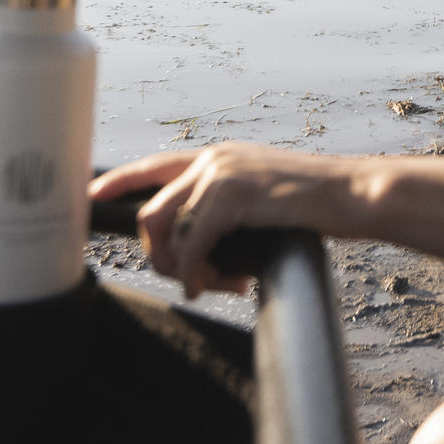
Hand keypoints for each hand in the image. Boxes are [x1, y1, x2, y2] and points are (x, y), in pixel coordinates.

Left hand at [89, 145, 356, 298]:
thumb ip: (227, 211)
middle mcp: (213, 159)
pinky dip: (196, 273)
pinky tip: (214, 287)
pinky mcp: (233, 195)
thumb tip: (201, 251)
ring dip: (176, 267)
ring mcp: (221, 173)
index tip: (89, 199)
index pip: (152, 167)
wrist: (354, 194)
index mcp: (218, 157)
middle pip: (149, 209)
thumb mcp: (262, 200)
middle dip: (157, 254)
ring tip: (209, 286)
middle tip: (191, 281)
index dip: (116, 183)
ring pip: (162, 226)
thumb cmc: (316, 205)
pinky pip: (193, 244)